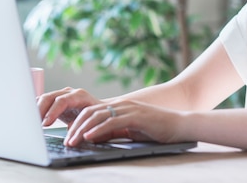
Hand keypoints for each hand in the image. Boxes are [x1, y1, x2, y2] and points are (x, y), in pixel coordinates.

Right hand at [37, 87, 102, 126]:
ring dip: (35, 110)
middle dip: (40, 111)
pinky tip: (31, 119)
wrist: (98, 110)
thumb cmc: (96, 116)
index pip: (62, 101)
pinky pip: (42, 101)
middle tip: (34, 125)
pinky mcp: (54, 100)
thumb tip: (69, 132)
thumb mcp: (91, 121)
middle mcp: (68, 92)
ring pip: (43, 98)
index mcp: (79, 95)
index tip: (45, 124)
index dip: (52, 112)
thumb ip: (80, 125)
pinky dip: (35, 109)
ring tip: (30, 124)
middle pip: (49, 97)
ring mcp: (60, 94)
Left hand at [63, 99, 184, 146]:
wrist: (179, 125)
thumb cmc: (156, 129)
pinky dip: (98, 130)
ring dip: (82, 129)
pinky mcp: (136, 116)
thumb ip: (112, 132)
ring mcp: (128, 109)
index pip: (91, 112)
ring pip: (98, 116)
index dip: (77, 124)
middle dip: (75, 127)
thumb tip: (91, 137)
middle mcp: (121, 104)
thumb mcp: (129, 131)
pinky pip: (112, 122)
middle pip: (91, 112)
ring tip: (73, 141)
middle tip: (67, 142)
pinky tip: (89, 137)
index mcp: (119, 106)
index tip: (68, 137)